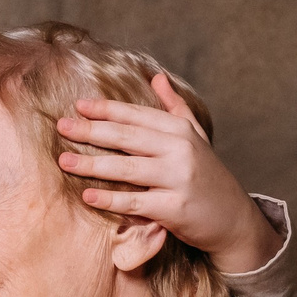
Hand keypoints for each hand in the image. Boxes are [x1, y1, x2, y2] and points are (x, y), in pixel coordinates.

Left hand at [53, 72, 283, 275]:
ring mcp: (177, 179)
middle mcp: (180, 150)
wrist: (234, 220)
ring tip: (65, 161)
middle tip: (61, 126)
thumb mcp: (197, 137)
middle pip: (127, 137)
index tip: (78, 106)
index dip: (107, 109)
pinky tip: (88, 196)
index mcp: (180, 131)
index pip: (137, 115)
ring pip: (127, 168)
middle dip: (91, 130)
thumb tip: (157, 77)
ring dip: (92, 164)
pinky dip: (111, 199)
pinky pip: (135, 202)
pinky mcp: (174, 208)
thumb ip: (174, 107)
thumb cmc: (209, 177)